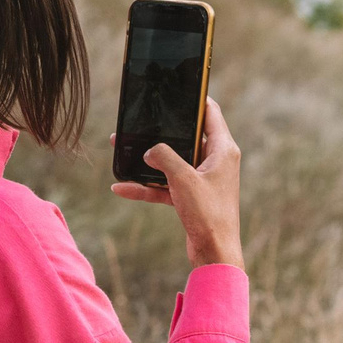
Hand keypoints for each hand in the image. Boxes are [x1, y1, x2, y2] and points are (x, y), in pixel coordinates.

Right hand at [109, 97, 243, 269]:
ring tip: (119, 148)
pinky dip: (147, 186)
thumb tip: (149, 150)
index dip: (194, 98)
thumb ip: (163, 156)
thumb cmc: (208, 215)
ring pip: (172, 162)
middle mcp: (216, 161)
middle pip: (186, 136)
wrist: (215, 254)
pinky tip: (121, 188)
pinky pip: (166, 186)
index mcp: (223, 149)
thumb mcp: (182, 178)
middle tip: (138, 120)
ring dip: (147, 159)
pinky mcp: (193, 198)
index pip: (210, 112)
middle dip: (160, 131)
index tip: (177, 88)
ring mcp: (204, 180)